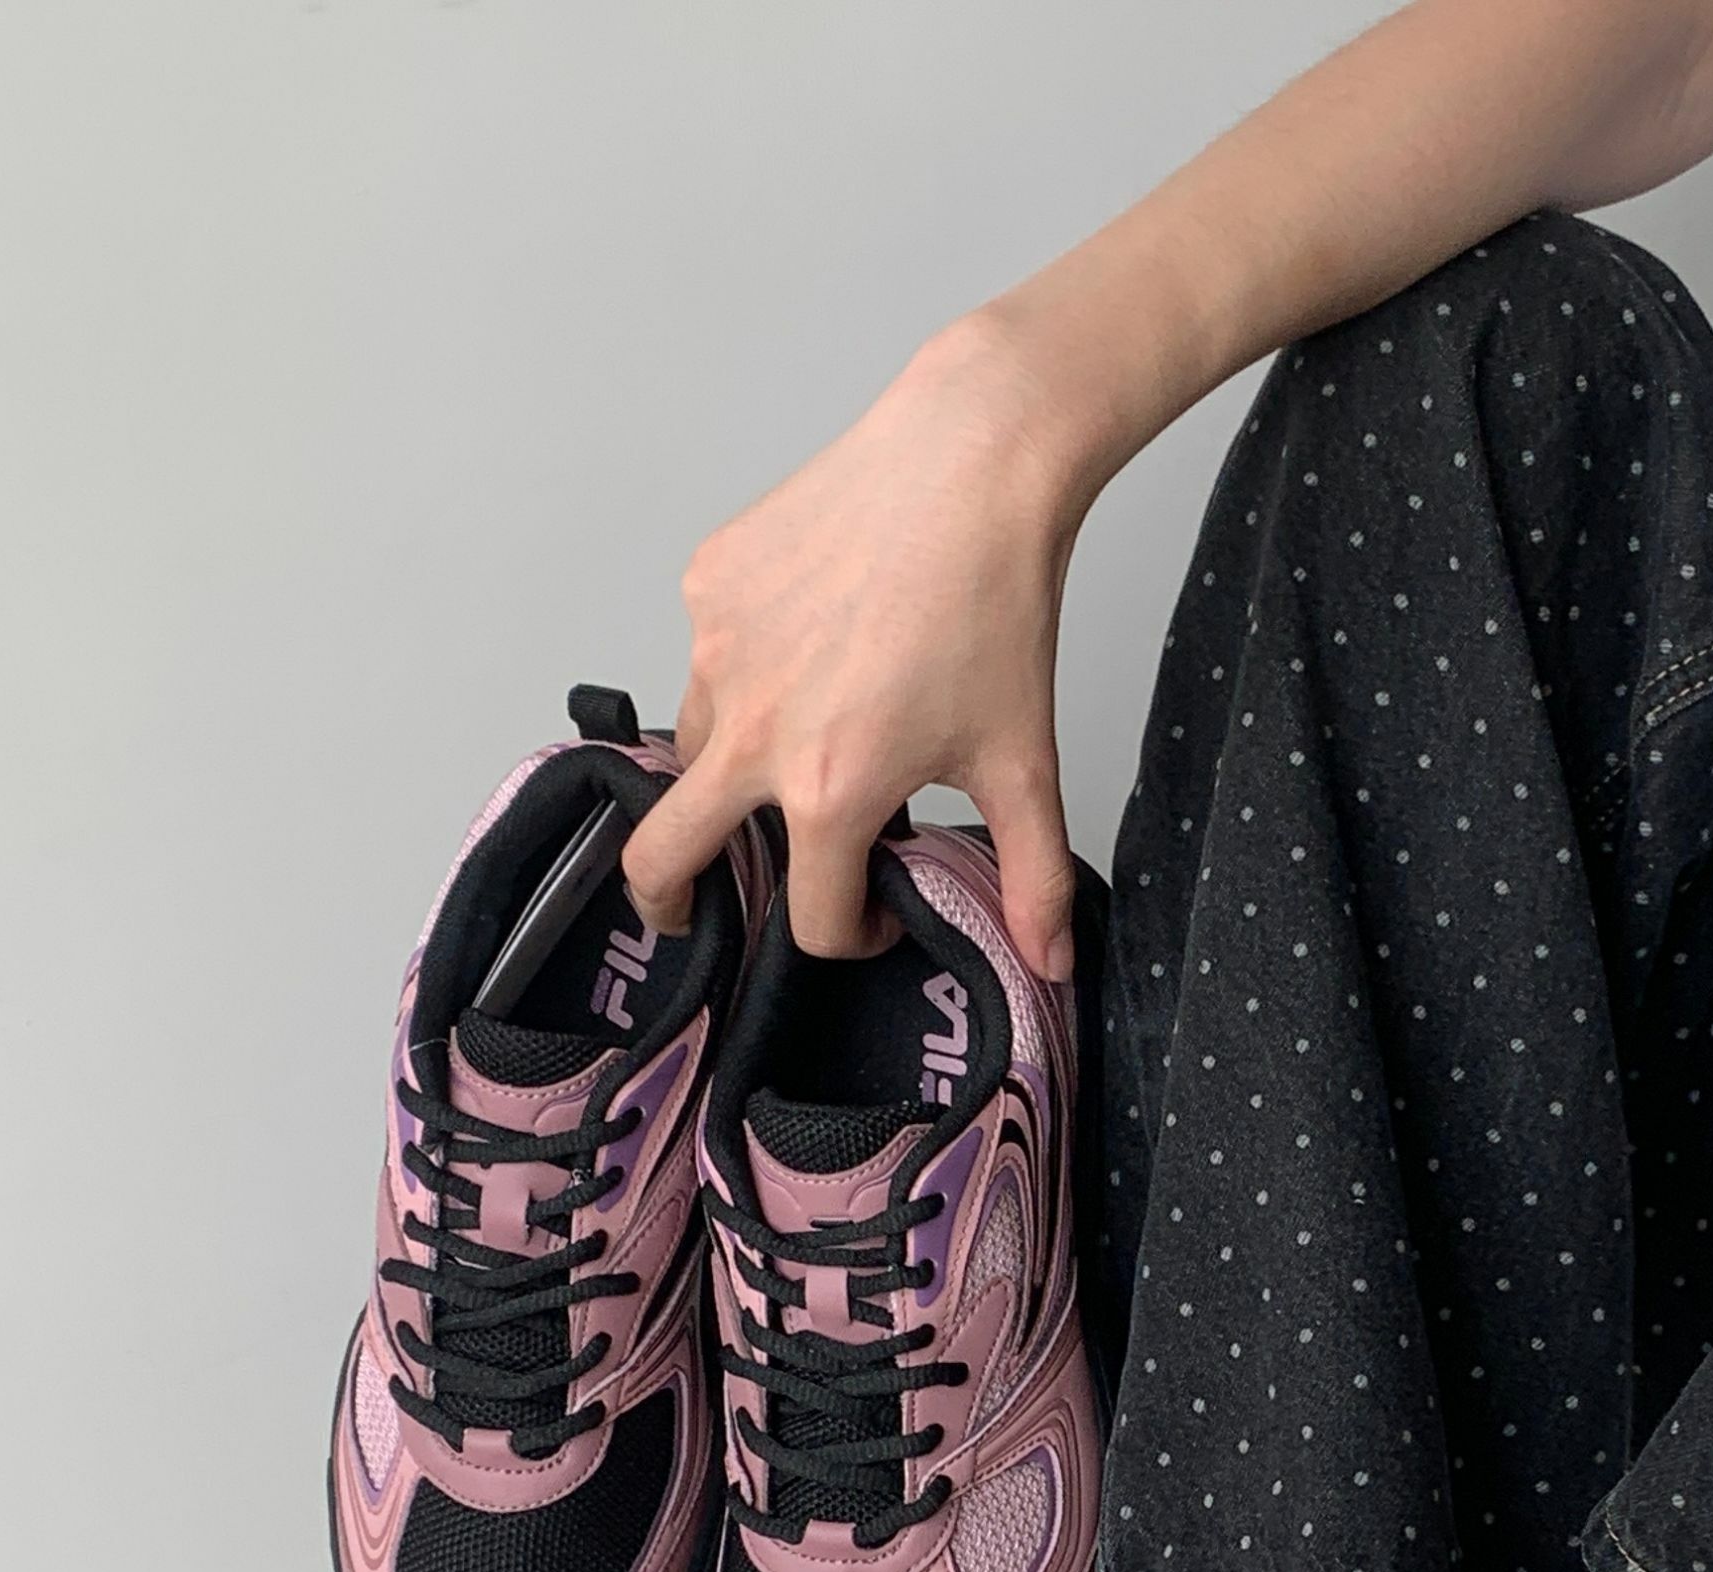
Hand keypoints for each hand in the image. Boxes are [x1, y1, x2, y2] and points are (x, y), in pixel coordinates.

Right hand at [624, 315, 1087, 972]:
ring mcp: (716, 653)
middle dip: (669, 905)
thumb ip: (1034, 878)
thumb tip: (1050, 964)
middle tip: (689, 913)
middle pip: (661, 861)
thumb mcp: (1024, 762)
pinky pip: (705, 659)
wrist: (970, 467)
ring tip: (795, 753)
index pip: (809, 919)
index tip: (874, 907)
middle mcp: (751, 730)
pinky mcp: (705, 585)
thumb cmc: (996, 608)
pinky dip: (743, 677)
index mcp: (827, 791)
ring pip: (690, 753)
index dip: (851, 933)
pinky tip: (811, 648)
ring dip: (725, 778)